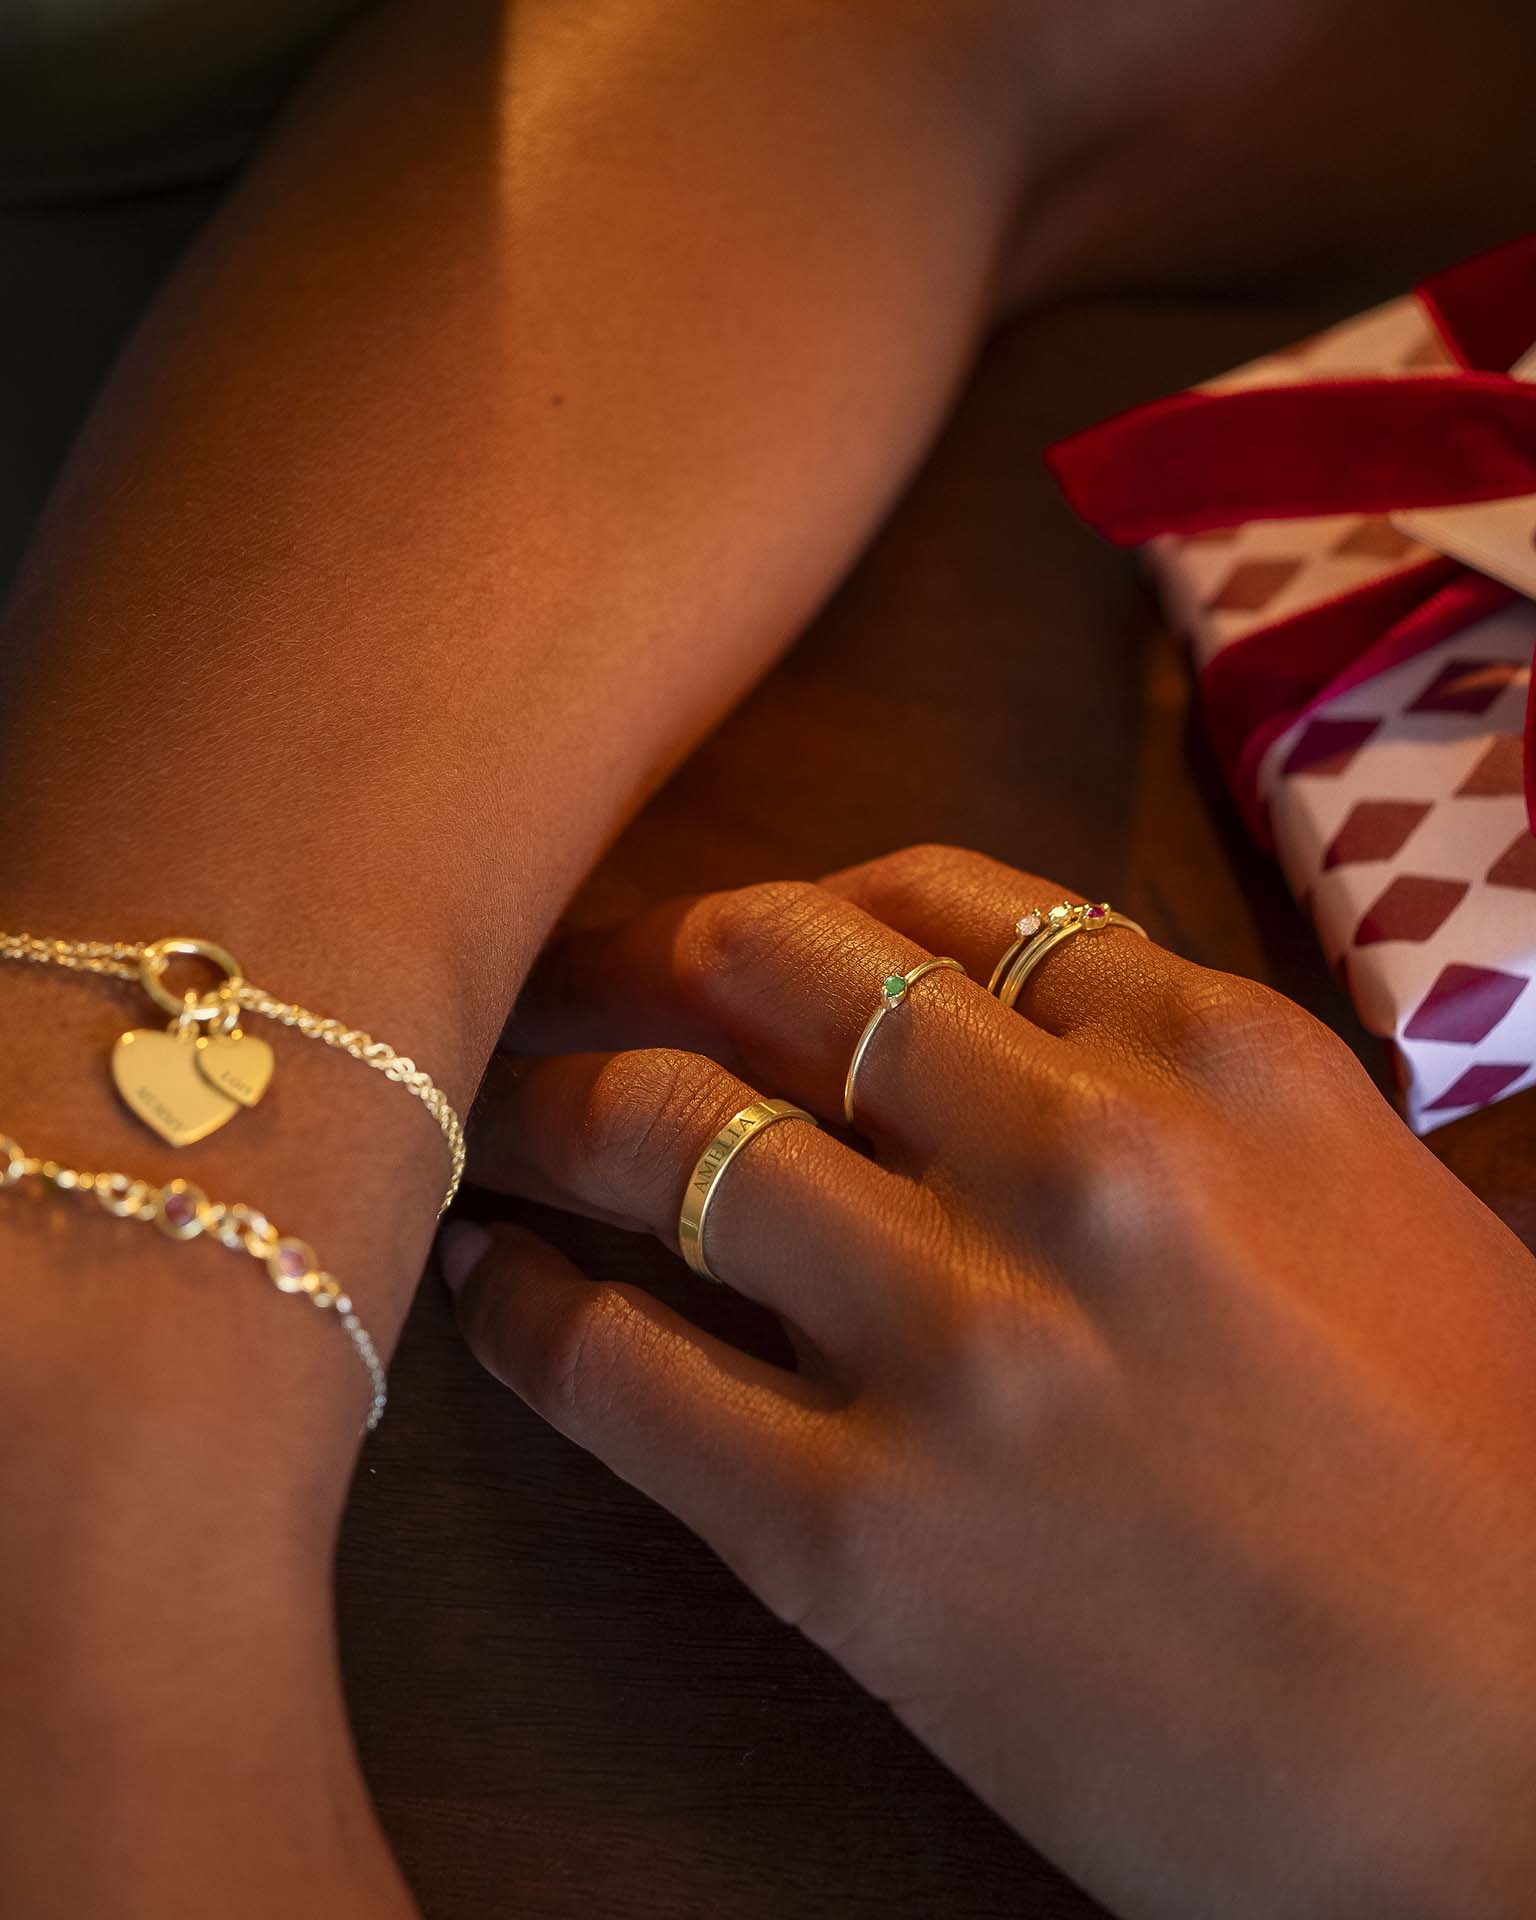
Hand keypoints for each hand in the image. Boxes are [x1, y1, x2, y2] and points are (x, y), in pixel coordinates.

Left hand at [446, 844, 1535, 1919]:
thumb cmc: (1482, 1485)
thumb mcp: (1361, 1206)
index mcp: (1211, 1059)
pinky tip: (494, 1294)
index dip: (783, 909)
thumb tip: (982, 1040)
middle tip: (555, 989)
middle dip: (631, 959)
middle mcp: (1072, 1157)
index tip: (714, 942)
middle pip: (761, 968)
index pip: (924, 901)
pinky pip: (618, 1374)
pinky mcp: (860, 1540)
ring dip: (541, 1111)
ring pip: (657, 1133)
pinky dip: (524, 1314)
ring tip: (490, 1125)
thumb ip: (1182, 1095)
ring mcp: (957, 1341)